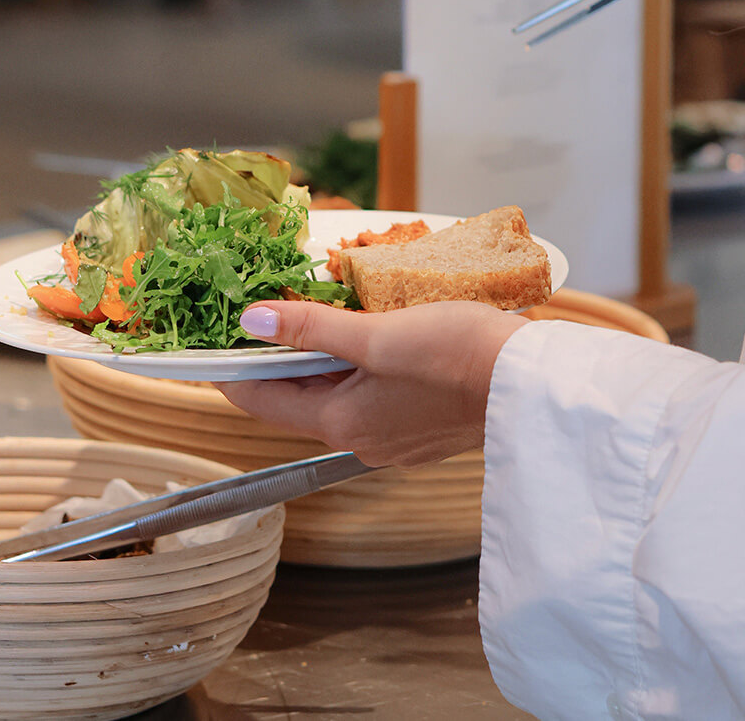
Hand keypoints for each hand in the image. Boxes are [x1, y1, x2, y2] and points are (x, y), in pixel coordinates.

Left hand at [214, 300, 528, 467]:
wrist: (531, 384)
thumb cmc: (459, 356)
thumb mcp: (377, 334)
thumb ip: (311, 328)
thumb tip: (251, 321)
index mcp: (343, 424)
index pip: (260, 401)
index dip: (231, 367)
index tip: (212, 336)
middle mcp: (364, 440)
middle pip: (301, 396)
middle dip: (283, 354)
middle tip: (270, 306)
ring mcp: (396, 437)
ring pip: (340, 392)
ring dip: (326, 356)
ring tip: (324, 310)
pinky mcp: (424, 426)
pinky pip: (375, 393)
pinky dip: (363, 364)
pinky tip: (375, 332)